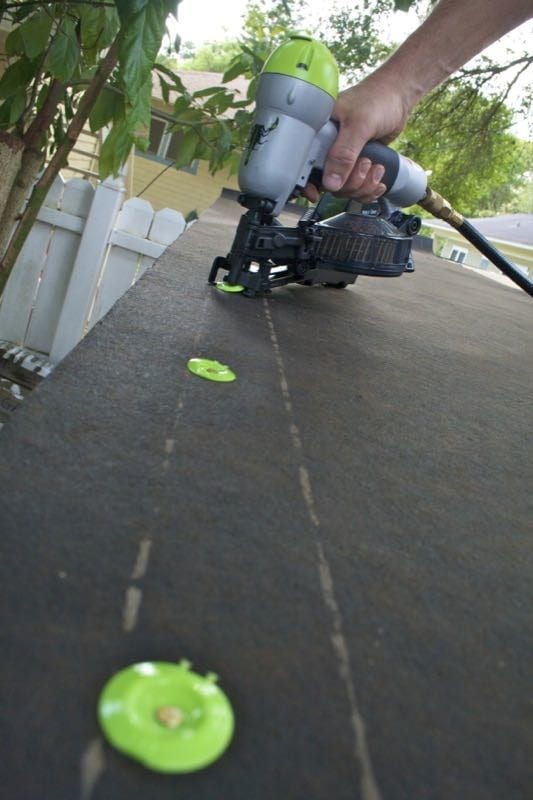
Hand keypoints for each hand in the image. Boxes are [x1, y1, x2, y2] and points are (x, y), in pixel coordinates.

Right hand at [305, 72, 410, 202]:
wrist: (398, 98)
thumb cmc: (377, 99)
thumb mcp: (359, 124)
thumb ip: (344, 153)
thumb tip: (330, 182)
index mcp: (319, 134)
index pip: (306, 165)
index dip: (309, 183)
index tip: (316, 194)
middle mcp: (329, 148)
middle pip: (330, 184)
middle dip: (351, 183)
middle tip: (365, 163)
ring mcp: (344, 158)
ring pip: (346, 189)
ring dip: (364, 186)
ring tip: (376, 167)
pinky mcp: (357, 164)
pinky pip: (358, 188)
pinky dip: (370, 188)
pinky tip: (379, 178)